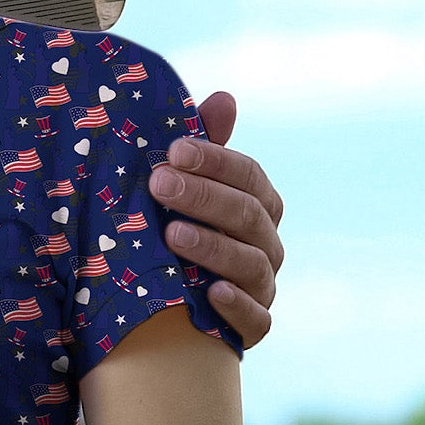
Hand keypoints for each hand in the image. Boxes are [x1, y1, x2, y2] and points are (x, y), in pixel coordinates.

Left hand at [149, 91, 283, 347]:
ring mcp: (262, 285)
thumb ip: (203, 147)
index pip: (248, 176)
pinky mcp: (252, 326)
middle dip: (203, 197)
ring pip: (251, 264)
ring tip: (172, 235)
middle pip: (247, 215)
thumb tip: (224, 97)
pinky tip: (210, 292)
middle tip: (158, 184)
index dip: (215, 161)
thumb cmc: (173, 226)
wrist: (164, 301)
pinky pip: (256, 320)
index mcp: (256, 204)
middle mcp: (266, 243)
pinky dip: (237, 306)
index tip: (172, 150)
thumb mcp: (182, 186)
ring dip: (213, 247)